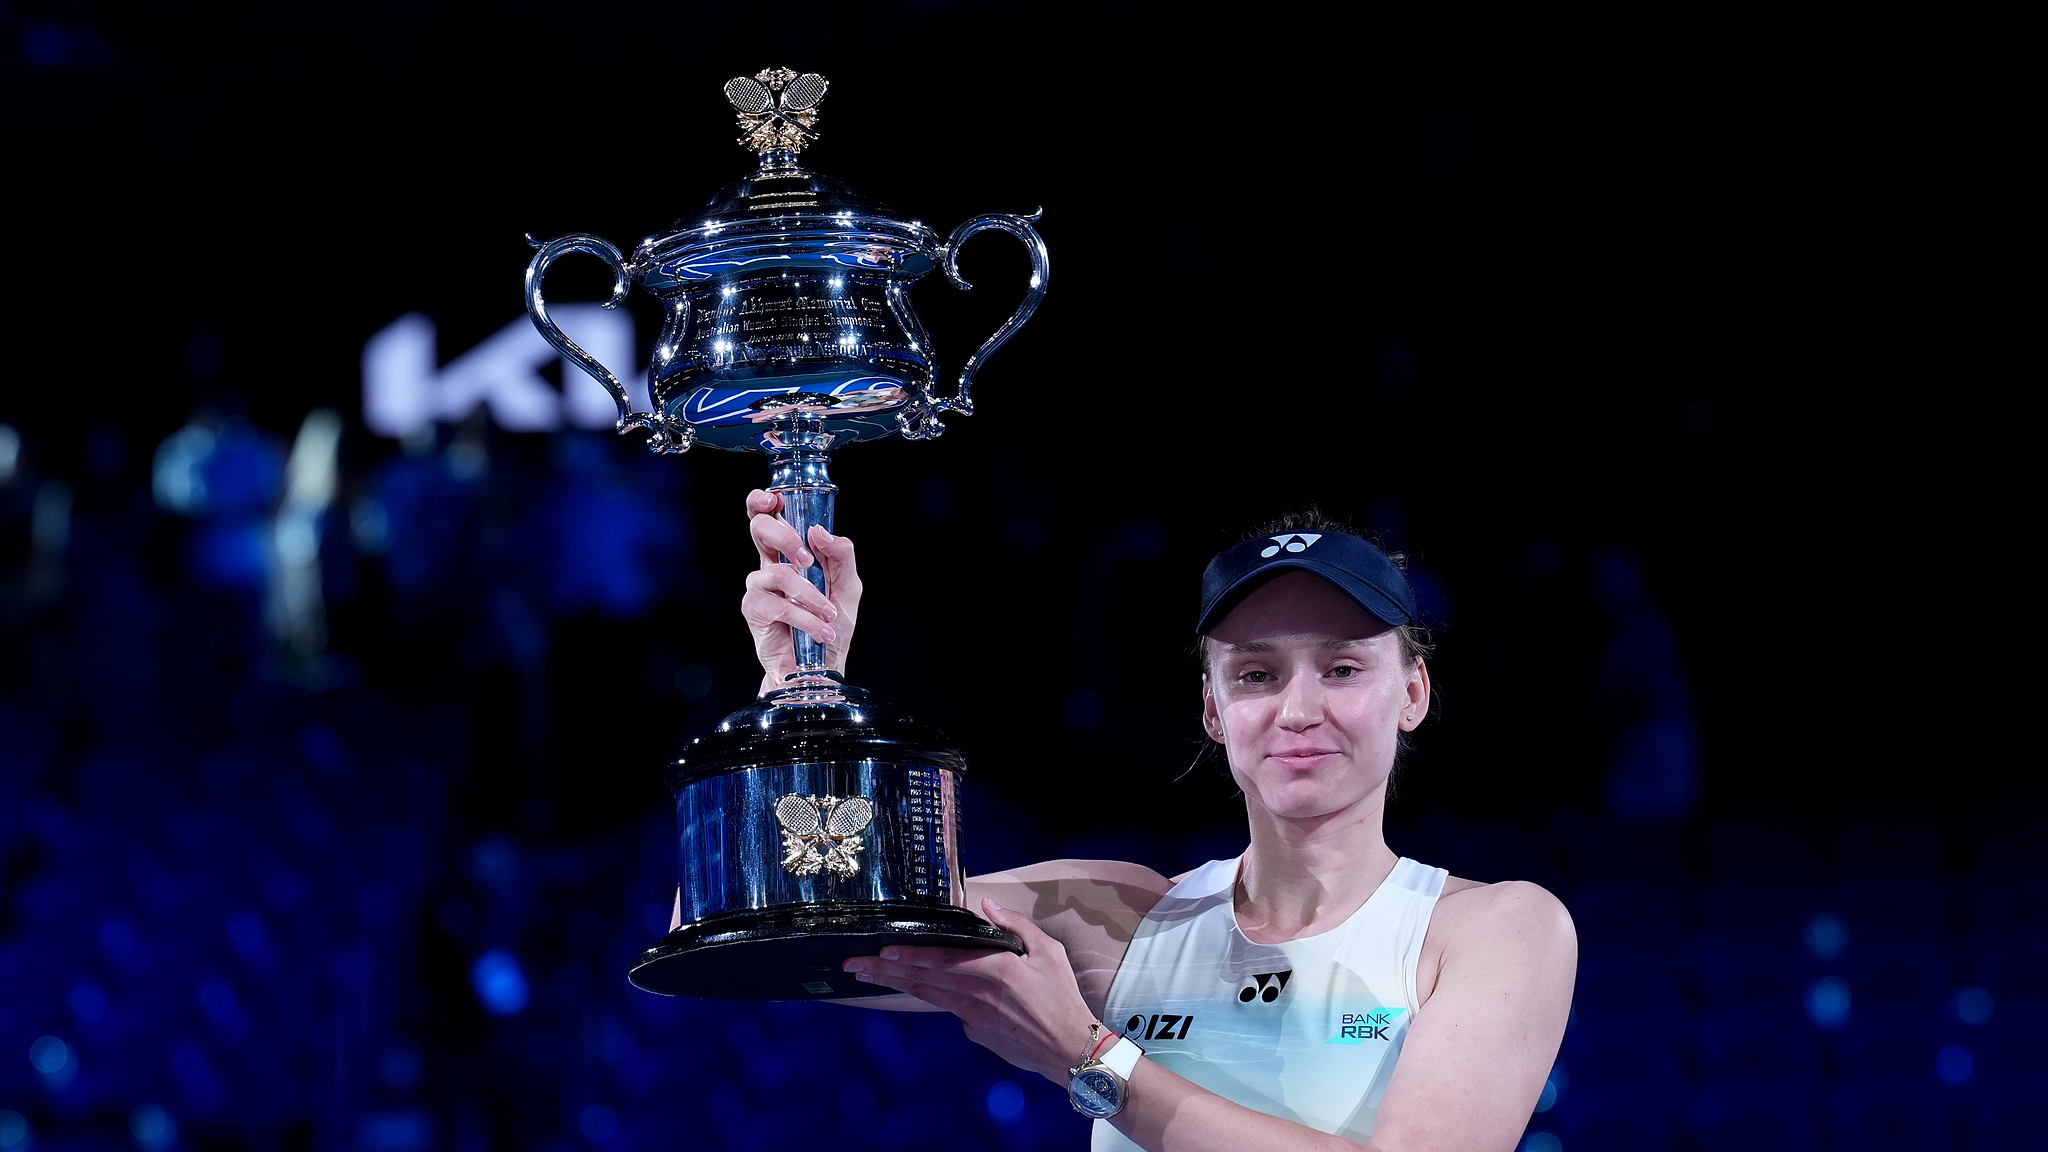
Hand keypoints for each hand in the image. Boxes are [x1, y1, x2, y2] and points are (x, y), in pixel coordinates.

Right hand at [742, 489, 861, 693]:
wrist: (823, 665)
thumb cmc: (832, 624)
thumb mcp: (848, 585)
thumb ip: (841, 555)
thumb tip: (819, 532)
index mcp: (788, 553)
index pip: (766, 517)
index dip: (761, 502)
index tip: (772, 500)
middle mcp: (768, 565)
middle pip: (759, 529)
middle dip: (786, 537)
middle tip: (809, 560)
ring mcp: (758, 587)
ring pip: (779, 573)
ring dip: (811, 595)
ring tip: (829, 614)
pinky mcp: (754, 611)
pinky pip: (780, 605)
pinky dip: (806, 618)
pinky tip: (821, 631)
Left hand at [843, 899, 1097, 1083]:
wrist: (1069, 1050)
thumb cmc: (1062, 998)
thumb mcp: (1049, 952)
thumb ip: (1017, 926)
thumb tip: (986, 907)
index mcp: (995, 970)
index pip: (942, 959)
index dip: (909, 955)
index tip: (881, 950)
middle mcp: (977, 994)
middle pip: (922, 979)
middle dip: (884, 970)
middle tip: (852, 964)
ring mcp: (972, 1017)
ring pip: (926, 994)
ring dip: (894, 984)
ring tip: (866, 975)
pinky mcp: (974, 1031)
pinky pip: (947, 1008)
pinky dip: (927, 996)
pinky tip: (912, 987)